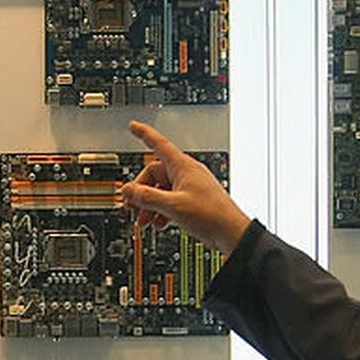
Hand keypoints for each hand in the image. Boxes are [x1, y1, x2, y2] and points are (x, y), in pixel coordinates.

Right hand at [119, 120, 250, 253]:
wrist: (231, 233)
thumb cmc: (211, 214)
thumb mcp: (172, 205)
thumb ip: (147, 197)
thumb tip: (129, 190)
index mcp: (183, 167)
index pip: (159, 144)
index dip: (144, 134)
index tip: (134, 127)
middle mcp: (186, 174)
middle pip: (153, 175)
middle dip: (141, 192)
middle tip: (132, 206)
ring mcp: (189, 188)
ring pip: (160, 190)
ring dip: (149, 205)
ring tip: (144, 220)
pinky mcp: (192, 202)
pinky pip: (169, 201)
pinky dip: (161, 211)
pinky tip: (159, 223)